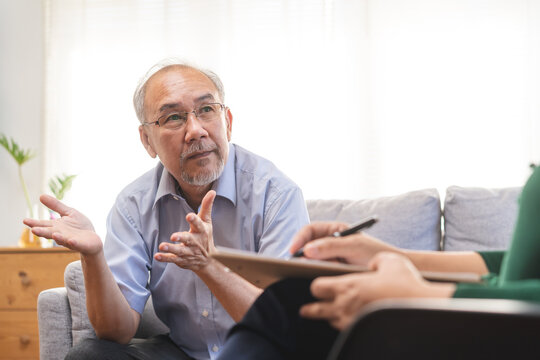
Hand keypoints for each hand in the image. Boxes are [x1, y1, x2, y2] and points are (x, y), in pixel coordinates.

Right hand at [23, 194, 101, 254]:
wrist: (93, 239)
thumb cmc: (79, 226)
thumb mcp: (68, 213)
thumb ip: (56, 206)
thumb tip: (41, 195)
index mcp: (57, 226)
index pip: (44, 224)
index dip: (35, 223)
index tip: (25, 220)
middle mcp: (61, 234)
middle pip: (50, 233)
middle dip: (42, 232)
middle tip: (33, 230)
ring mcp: (70, 240)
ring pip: (62, 239)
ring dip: (58, 238)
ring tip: (54, 235)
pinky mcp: (81, 244)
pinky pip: (76, 244)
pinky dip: (73, 243)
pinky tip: (71, 241)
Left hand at [155, 190, 215, 270]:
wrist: (208, 260)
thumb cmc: (205, 236)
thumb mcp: (207, 221)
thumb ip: (206, 206)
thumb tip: (212, 191)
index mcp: (201, 231)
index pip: (198, 224)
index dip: (194, 220)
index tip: (189, 216)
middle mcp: (195, 242)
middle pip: (188, 239)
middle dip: (181, 238)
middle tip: (173, 236)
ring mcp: (188, 252)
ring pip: (179, 251)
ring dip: (171, 248)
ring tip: (162, 246)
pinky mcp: (182, 260)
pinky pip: (173, 259)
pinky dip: (165, 258)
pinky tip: (157, 256)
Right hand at [290, 221, 399, 265]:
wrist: (390, 270)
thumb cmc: (375, 253)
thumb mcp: (354, 247)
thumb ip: (331, 246)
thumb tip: (307, 250)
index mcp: (334, 229)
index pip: (310, 230)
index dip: (299, 239)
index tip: (294, 251)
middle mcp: (330, 242)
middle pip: (307, 245)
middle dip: (301, 254)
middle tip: (298, 265)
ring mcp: (331, 257)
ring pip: (311, 259)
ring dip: (309, 264)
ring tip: (315, 270)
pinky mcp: (332, 270)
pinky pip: (318, 270)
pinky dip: (316, 273)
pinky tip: (321, 277)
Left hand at [299, 252, 454, 329]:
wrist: (424, 308)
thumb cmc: (406, 284)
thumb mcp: (389, 260)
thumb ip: (375, 260)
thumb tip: (372, 263)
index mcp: (347, 286)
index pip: (316, 287)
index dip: (317, 284)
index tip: (320, 283)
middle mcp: (345, 306)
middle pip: (314, 310)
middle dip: (311, 307)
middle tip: (308, 307)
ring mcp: (352, 322)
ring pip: (329, 322)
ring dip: (328, 316)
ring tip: (328, 313)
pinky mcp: (361, 332)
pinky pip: (344, 330)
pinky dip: (343, 325)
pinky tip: (350, 320)